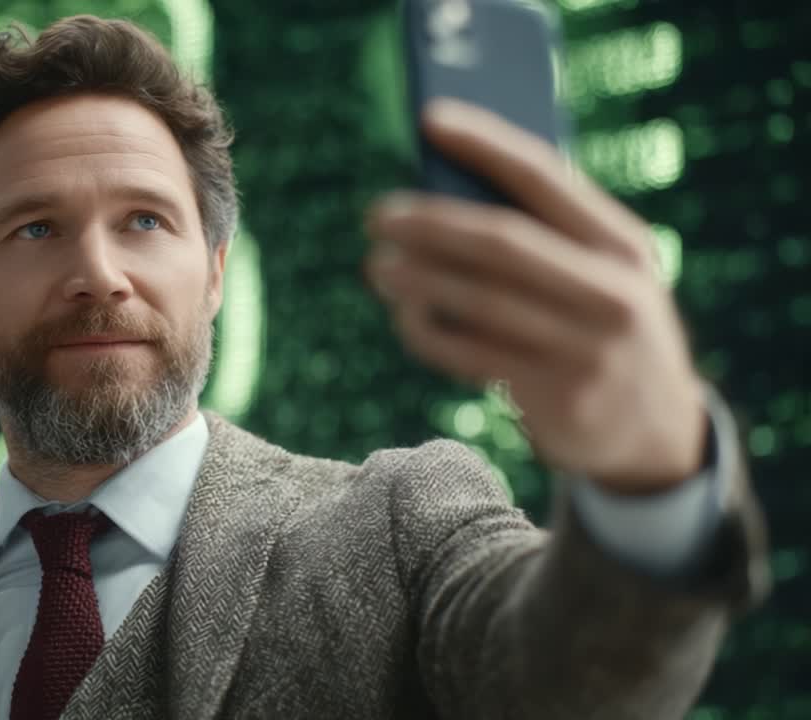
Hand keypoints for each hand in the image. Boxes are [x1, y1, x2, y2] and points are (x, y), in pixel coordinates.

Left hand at [363, 98, 707, 494]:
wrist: (654, 430)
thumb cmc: (603, 328)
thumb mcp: (602, 275)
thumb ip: (545, 238)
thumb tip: (442, 196)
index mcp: (623, 245)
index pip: (546, 176)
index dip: (484, 143)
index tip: (430, 119)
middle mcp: (612, 293)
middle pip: (502, 242)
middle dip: (432, 223)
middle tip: (378, 215)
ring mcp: (587, 349)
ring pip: (480, 302)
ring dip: (417, 280)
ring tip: (376, 264)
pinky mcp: (556, 397)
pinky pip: (472, 355)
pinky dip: (429, 333)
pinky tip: (404, 316)